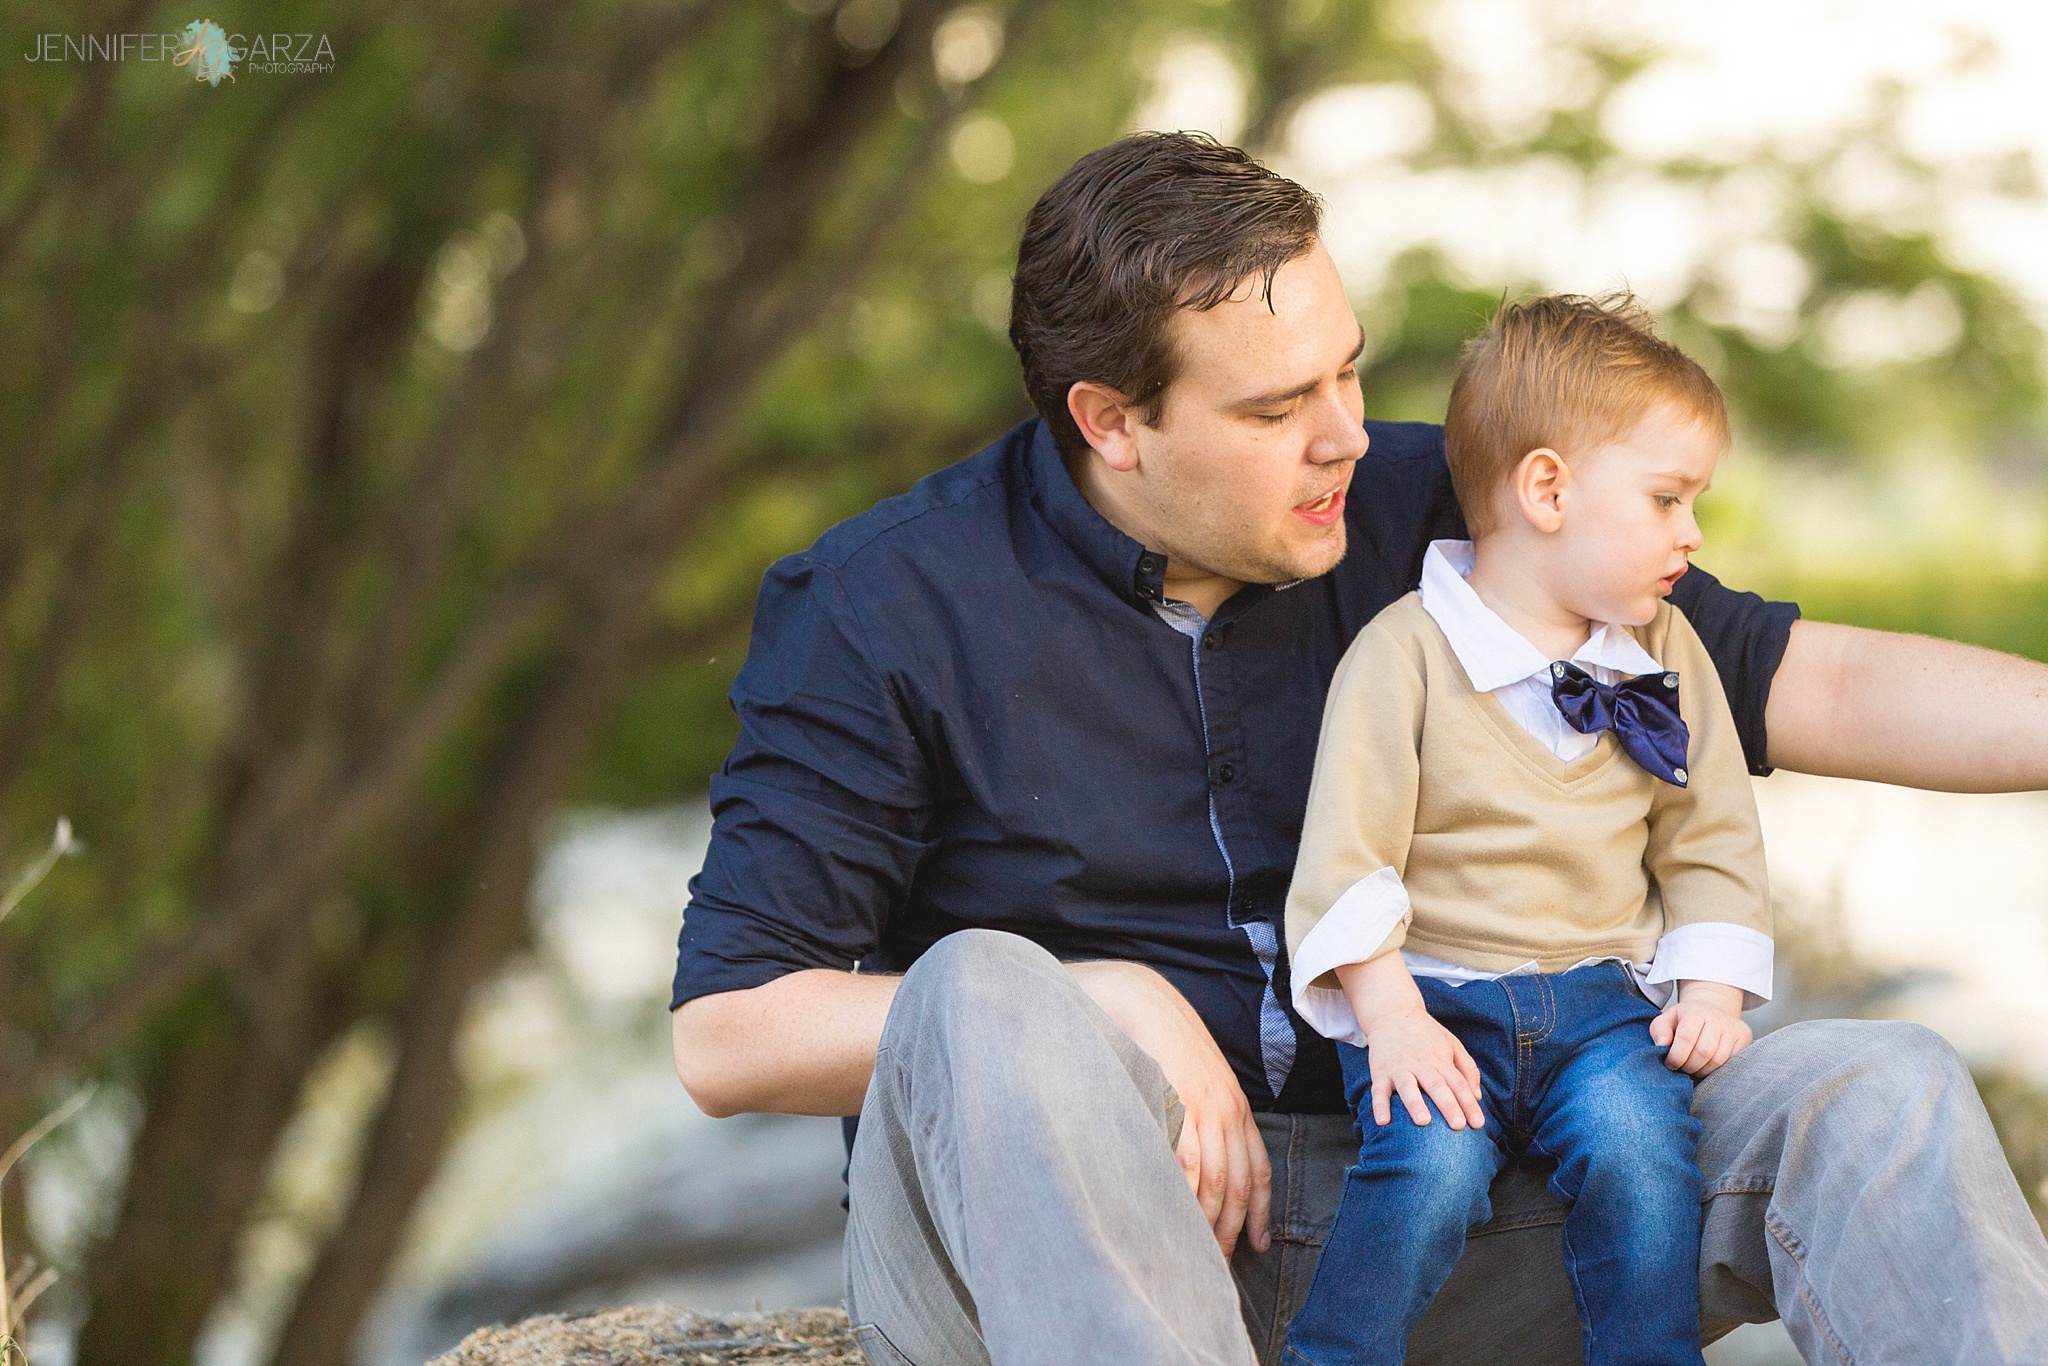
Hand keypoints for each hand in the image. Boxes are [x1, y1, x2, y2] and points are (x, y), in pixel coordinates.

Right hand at [1067, 960, 1271, 1256]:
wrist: (1140, 997)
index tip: (1257, 1245)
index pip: (1257, 1171)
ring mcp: (1205, 1107)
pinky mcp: (1180, 1102)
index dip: (1259, 1213)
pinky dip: (1184, 1194)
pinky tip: (1176, 1216)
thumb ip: (1200, 1117)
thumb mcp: (1193, 1079)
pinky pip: (1187, 1161)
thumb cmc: (1160, 1040)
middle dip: (1231, 1230)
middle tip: (1217, 1264)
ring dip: (1206, 1222)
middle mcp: (1229, 1109)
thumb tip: (1193, 1163)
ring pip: (1214, 1181)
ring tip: (1193, 1252)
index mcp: (1235, 1105)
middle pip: (1237, 1186)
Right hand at [1335, 952, 1485, 1130]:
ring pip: (1408, 1087)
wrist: (1393, 1014)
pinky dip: (1379, 1106)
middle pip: (1437, 1086)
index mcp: (1441, 1059)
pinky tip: (1383, 1121)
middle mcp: (1421, 1064)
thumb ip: (1468, 1069)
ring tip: (1423, 1121)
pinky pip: (1379, 1090)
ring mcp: (1399, 1068)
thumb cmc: (1427, 1034)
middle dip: (1448, 1106)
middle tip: (1458, 1125)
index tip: (1478, 1124)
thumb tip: (1477, 1096)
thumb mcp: (1452, 1044)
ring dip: (1415, 1104)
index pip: (1458, 1084)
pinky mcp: (1380, 1072)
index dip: (1469, 1104)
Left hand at [1650, 980, 1751, 1075]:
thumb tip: (1662, 1045)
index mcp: (1696, 1011)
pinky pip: (1732, 1063)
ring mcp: (1734, 1029)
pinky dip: (1717, 1071)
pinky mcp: (1745, 1039)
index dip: (1676, 1056)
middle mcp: (1717, 1018)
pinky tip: (1708, 1067)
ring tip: (1694, 1068)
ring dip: (1703, 1071)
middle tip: (1683, 1069)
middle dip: (1690, 1066)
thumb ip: (1659, 1030)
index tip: (1670, 1064)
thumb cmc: (1686, 1019)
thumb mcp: (1667, 1019)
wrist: (1713, 1010)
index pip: (1686, 1038)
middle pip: (1704, 1052)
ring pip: (1718, 1060)